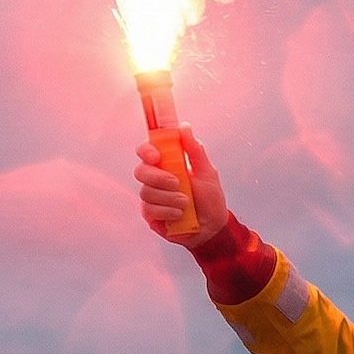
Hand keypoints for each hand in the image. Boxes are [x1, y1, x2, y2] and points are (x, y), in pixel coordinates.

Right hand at [134, 123, 227, 246]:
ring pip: (146, 192)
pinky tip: (179, 214)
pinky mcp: (151, 215)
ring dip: (170, 198)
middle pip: (140, 171)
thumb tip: (184, 127)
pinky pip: (149, 209)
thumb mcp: (207, 172)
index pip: (146, 152)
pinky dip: (167, 211)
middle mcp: (155, 179)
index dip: (146, 151)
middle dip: (159, 178)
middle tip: (177, 183)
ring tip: (186, 204)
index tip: (156, 156)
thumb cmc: (210, 199)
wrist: (213, 227)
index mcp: (167, 165)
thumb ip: (195, 150)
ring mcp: (151, 197)